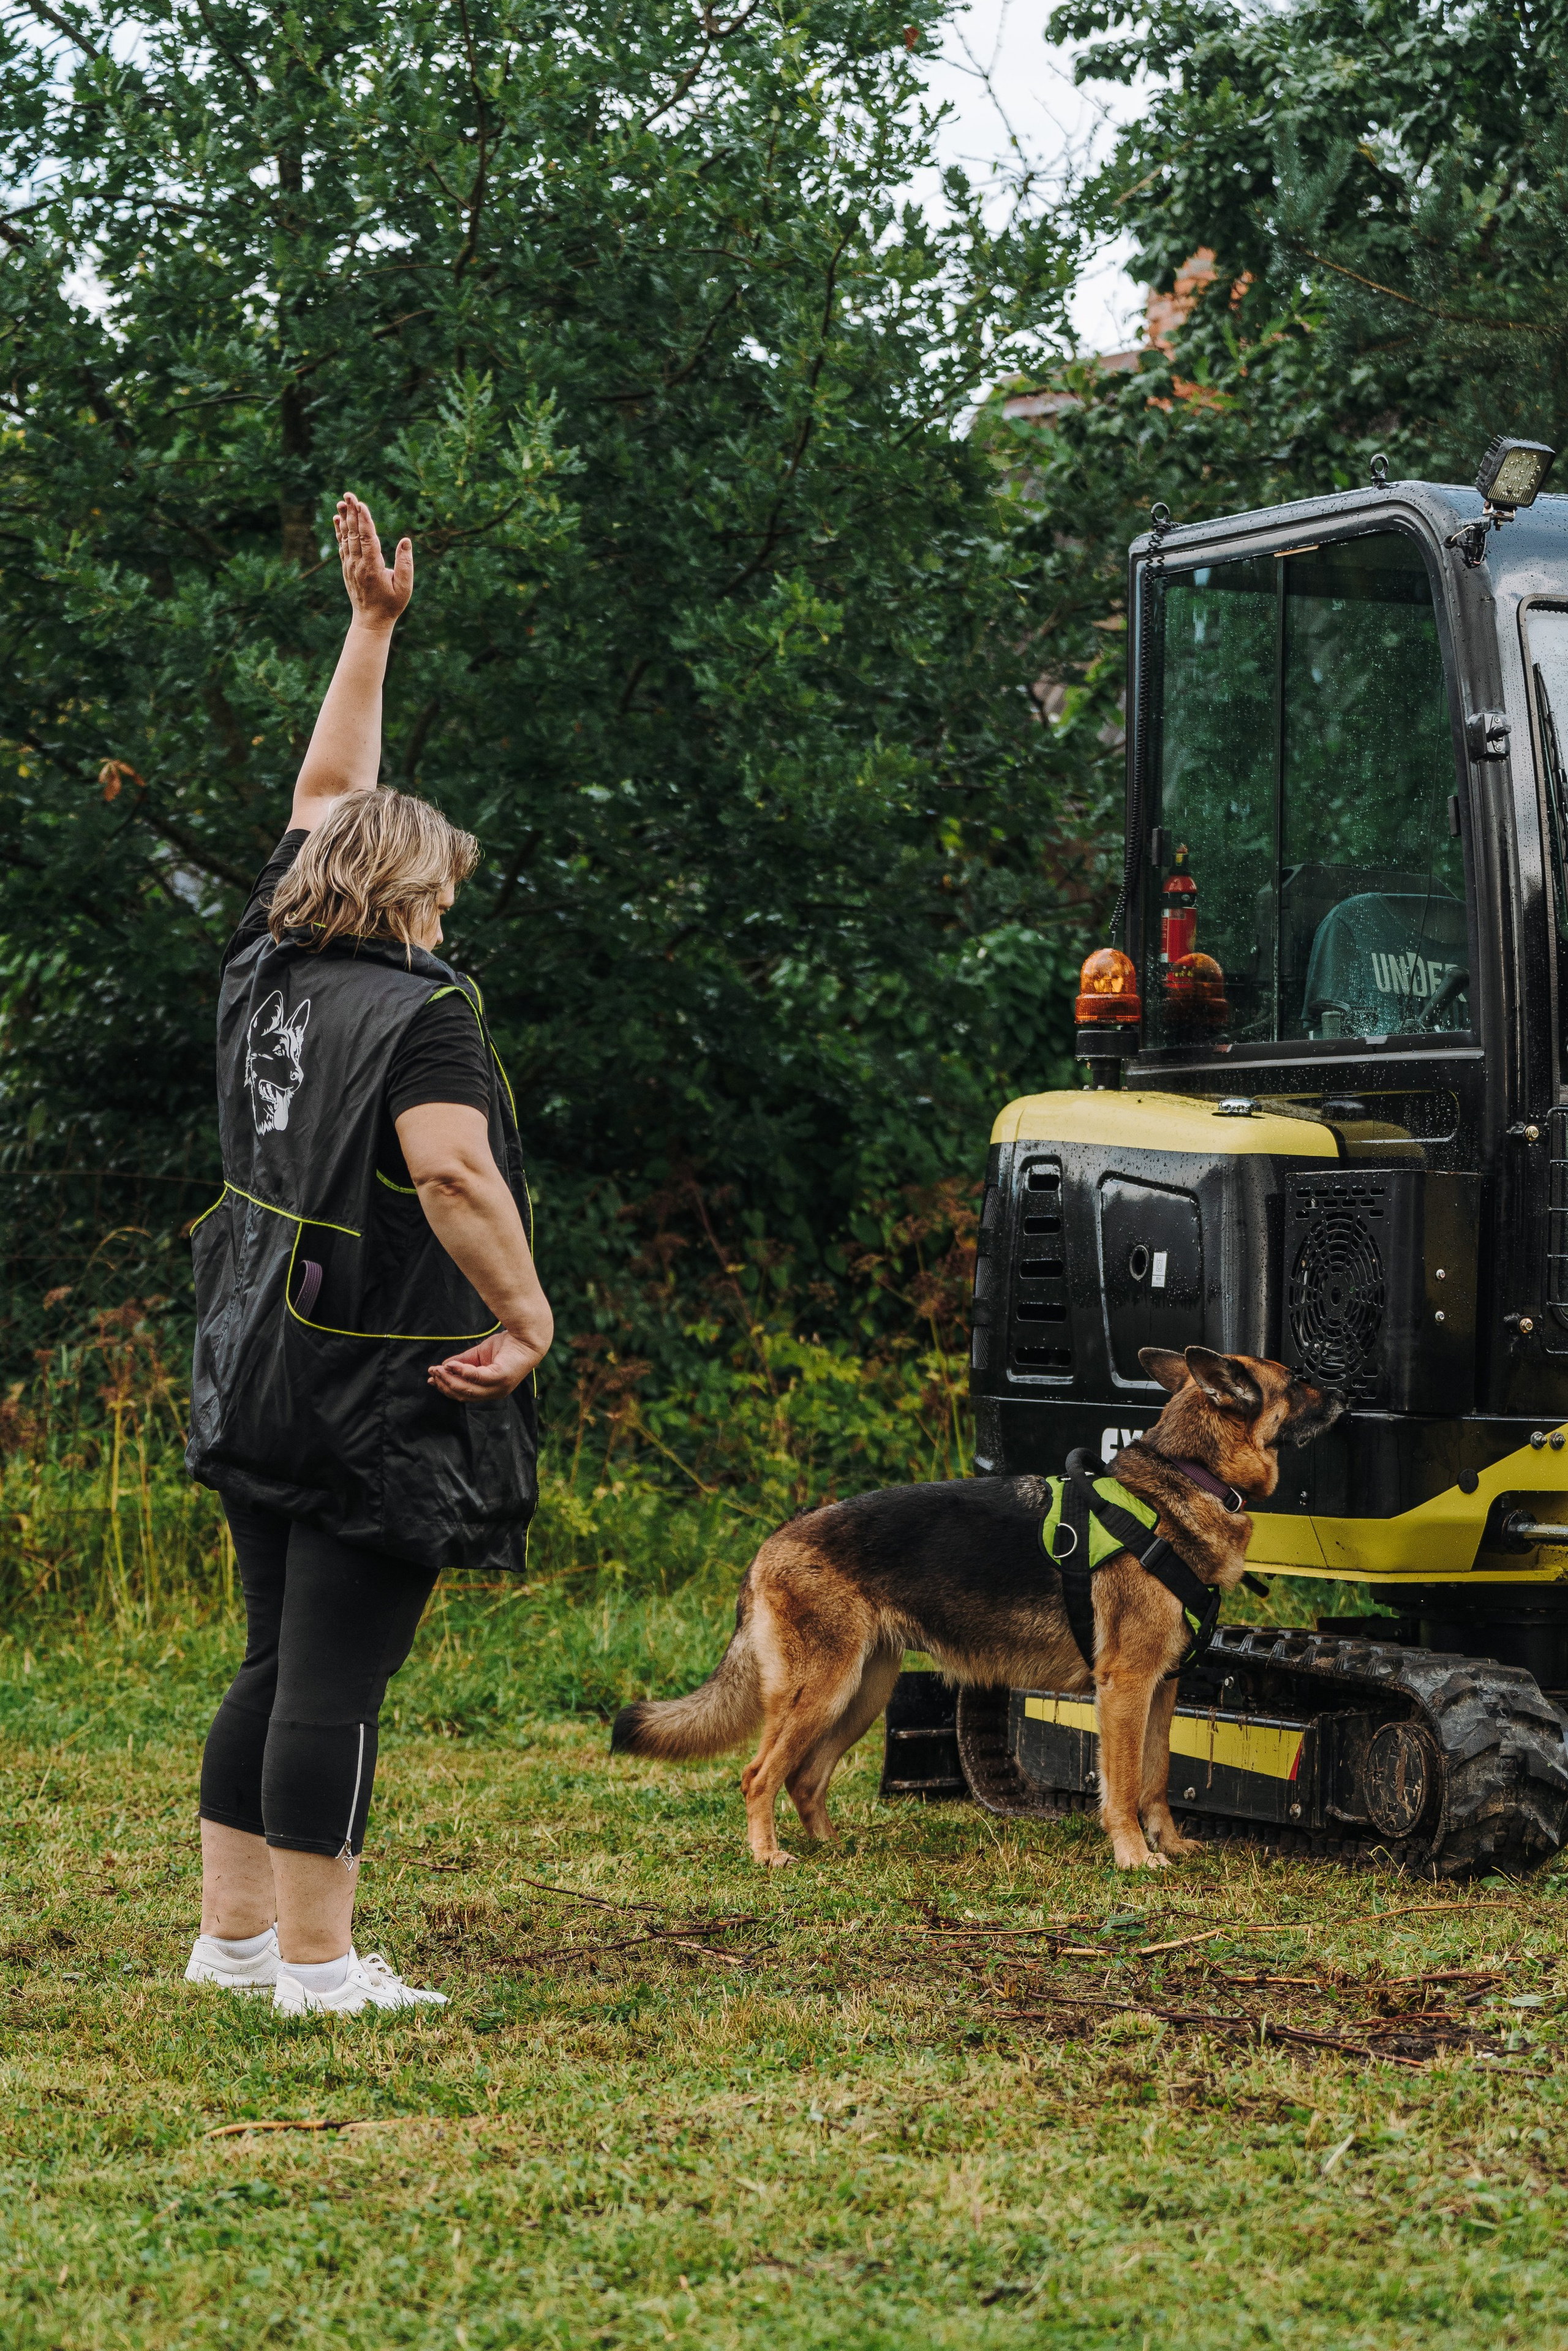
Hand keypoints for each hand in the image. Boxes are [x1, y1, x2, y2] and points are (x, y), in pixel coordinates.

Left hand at [333, 491, 411, 631]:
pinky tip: (338, 519)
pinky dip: (339, 531)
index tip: (361, 504)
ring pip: (346, 538)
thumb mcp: (404, 588)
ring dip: (344, 519)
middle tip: (349, 494)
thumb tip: (406, 540)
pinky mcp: (347, 567)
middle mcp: (358, 565)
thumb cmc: (391, 604)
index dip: (364, 521)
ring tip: (342, 502)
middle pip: (354, 534)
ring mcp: (350, 566)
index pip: (368, 539)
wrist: (371, 621)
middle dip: (352, 513)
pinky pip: (342, 545)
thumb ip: (405, 564)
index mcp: (372, 568)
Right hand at [428, 1329, 537, 1402]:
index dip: (446, 1388)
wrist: (527, 1336)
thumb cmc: (506, 1345)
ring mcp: (499, 1387)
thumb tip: (444, 1367)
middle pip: (463, 1394)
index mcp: (490, 1390)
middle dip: (445, 1384)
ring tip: (438, 1369)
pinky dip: (462, 1372)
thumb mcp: (479, 1355)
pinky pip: (477, 1378)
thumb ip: (463, 1362)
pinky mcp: (501, 1377)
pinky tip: (451, 1365)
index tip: (431, 1379)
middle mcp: (495, 1393)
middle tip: (432, 1373)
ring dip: (450, 1379)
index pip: (464, 1394)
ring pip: (468, 1389)